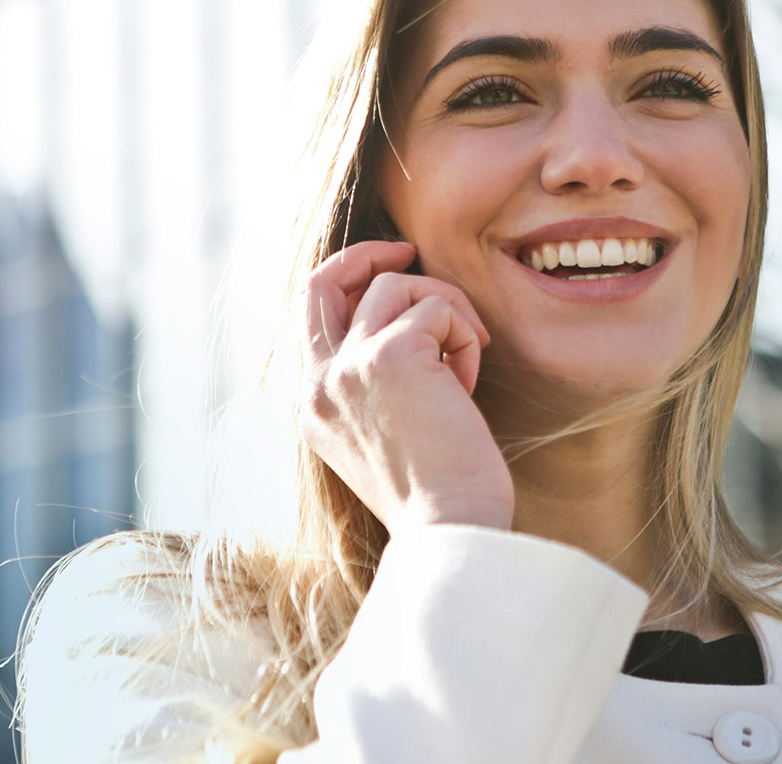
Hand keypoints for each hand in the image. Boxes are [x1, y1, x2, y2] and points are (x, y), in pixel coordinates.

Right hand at [298, 241, 513, 534]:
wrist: (450, 530)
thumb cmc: (437, 495)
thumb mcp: (385, 437)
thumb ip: (375, 386)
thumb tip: (409, 328)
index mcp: (313, 407)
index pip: (312, 316)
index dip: (349, 283)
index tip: (391, 273)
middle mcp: (319, 384)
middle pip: (323, 281)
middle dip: (367, 254)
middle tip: (409, 251)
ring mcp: (348, 367)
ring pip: (397, 286)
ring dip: (445, 311)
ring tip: (464, 363)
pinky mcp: (391, 355)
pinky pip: (438, 307)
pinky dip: (464, 335)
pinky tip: (469, 384)